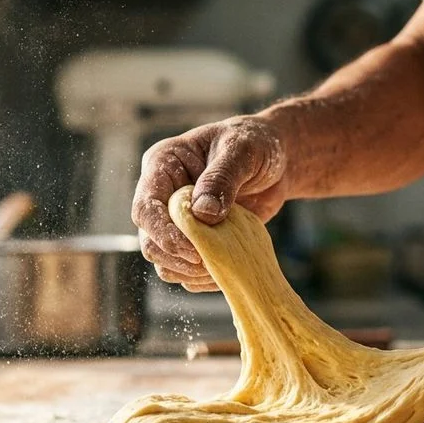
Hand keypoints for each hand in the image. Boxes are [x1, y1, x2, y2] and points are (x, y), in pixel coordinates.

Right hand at [132, 116, 290, 291]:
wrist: (278, 161)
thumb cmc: (256, 144)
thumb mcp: (242, 151)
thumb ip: (221, 179)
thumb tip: (202, 213)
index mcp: (164, 166)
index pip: (146, 207)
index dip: (163, 233)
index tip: (192, 249)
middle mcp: (165, 195)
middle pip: (149, 240)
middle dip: (175, 257)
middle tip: (210, 264)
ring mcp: (179, 220)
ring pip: (164, 260)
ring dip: (188, 272)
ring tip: (221, 270)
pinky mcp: (198, 238)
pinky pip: (187, 268)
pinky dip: (203, 278)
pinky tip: (226, 274)